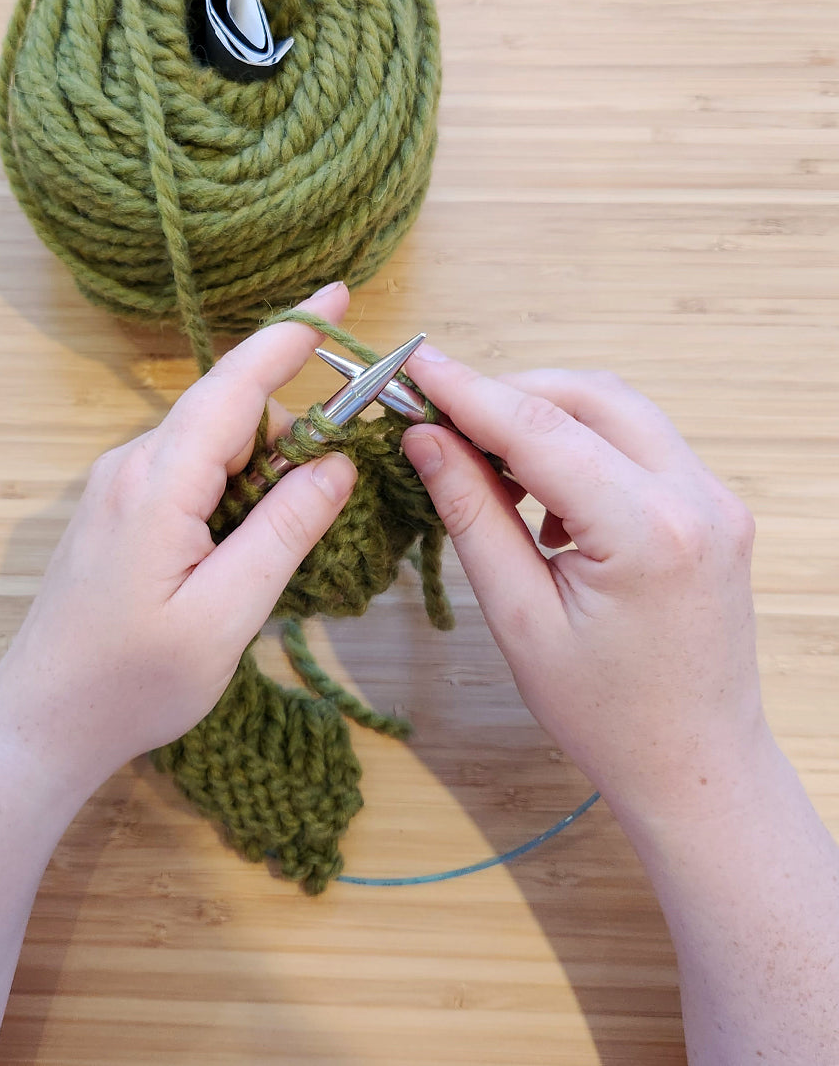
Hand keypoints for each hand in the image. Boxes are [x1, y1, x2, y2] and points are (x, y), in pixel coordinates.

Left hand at [0, 283, 357, 803]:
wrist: (42, 722)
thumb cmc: (132, 681)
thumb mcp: (226, 614)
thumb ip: (284, 530)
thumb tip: (337, 463)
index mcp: (156, 483)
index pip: (234, 385)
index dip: (290, 336)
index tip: (338, 294)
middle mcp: (130, 466)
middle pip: (229, 411)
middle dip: (291, 429)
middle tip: (332, 491)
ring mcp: (117, 485)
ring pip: (211, 443)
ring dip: (262, 470)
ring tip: (273, 549)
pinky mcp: (117, 508)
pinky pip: (188, 470)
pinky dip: (231, 488)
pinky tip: (239, 550)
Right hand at [401, 352, 765, 827]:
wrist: (697, 763)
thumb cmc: (607, 713)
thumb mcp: (520, 619)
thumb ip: (473, 516)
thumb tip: (426, 439)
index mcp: (647, 532)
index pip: (539, 429)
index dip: (466, 390)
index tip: (411, 363)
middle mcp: (695, 498)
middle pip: (588, 395)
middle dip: (508, 393)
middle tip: (440, 415)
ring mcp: (714, 498)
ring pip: (617, 409)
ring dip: (546, 416)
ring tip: (484, 461)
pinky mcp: (714, 506)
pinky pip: (640, 442)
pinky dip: (583, 444)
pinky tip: (544, 498)